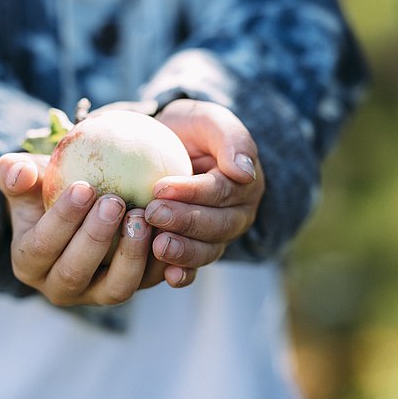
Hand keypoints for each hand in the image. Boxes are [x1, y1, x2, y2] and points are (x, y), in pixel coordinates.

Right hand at [0, 153, 156, 305]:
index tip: (84, 187)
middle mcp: (60, 287)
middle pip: (75, 273)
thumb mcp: (24, 177)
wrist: (77, 208)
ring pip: (115, 288)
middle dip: (95, 239)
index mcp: (28, 262)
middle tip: (116, 202)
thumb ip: (13, 172)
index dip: (62, 220)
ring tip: (143, 218)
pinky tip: (172, 232)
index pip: (42, 246)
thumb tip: (20, 174)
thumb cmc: (45, 188)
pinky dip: (162, 264)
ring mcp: (96, 294)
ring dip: (130, 256)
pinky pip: (149, 283)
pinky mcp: (129, 289)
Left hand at [145, 99, 264, 286]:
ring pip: (208, 250)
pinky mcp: (196, 251)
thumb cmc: (190, 130)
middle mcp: (236, 214)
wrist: (170, 147)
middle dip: (185, 222)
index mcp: (244, 183)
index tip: (159, 188)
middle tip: (153, 214)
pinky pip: (195, 268)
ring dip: (184, 252)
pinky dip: (184, 275)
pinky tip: (169, 277)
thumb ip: (230, 139)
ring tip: (158, 247)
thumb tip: (244, 173)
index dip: (192, 191)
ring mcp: (217, 237)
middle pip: (217, 225)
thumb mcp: (209, 121)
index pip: (220, 190)